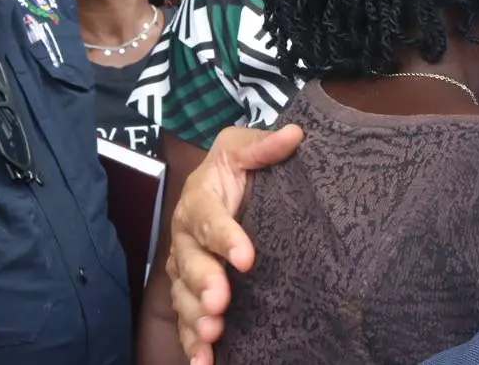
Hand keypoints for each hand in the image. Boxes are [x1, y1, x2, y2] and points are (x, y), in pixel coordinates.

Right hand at [168, 124, 302, 364]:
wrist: (222, 185)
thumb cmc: (236, 167)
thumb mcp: (244, 147)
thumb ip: (264, 145)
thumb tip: (295, 136)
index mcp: (198, 201)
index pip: (209, 219)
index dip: (225, 238)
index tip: (247, 257)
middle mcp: (186, 238)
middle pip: (189, 264)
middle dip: (204, 284)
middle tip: (221, 302)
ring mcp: (186, 269)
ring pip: (184, 296)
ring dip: (196, 317)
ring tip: (212, 333)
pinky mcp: (193, 294)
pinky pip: (186, 322)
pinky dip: (192, 344)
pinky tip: (203, 362)